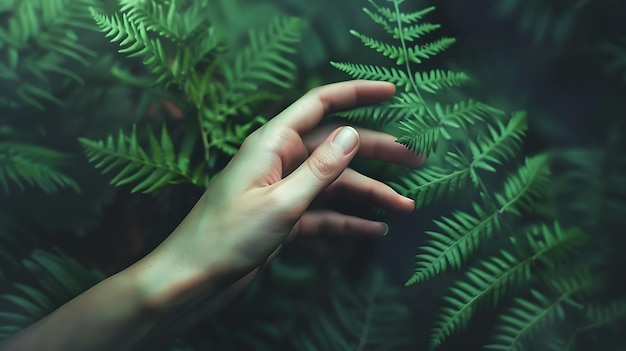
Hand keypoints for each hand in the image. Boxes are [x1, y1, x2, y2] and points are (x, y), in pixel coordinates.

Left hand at [135, 80, 421, 314]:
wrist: (193, 278)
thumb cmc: (226, 237)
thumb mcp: (281, 202)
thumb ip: (319, 169)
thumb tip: (352, 132)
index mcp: (273, 144)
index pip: (320, 105)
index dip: (357, 93)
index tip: (392, 90)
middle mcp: (280, 161)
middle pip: (336, 146)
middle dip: (377, 150)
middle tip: (416, 158)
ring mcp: (284, 189)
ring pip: (335, 183)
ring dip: (369, 193)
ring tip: (405, 205)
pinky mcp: (285, 217)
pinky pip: (324, 212)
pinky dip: (349, 219)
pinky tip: (375, 228)